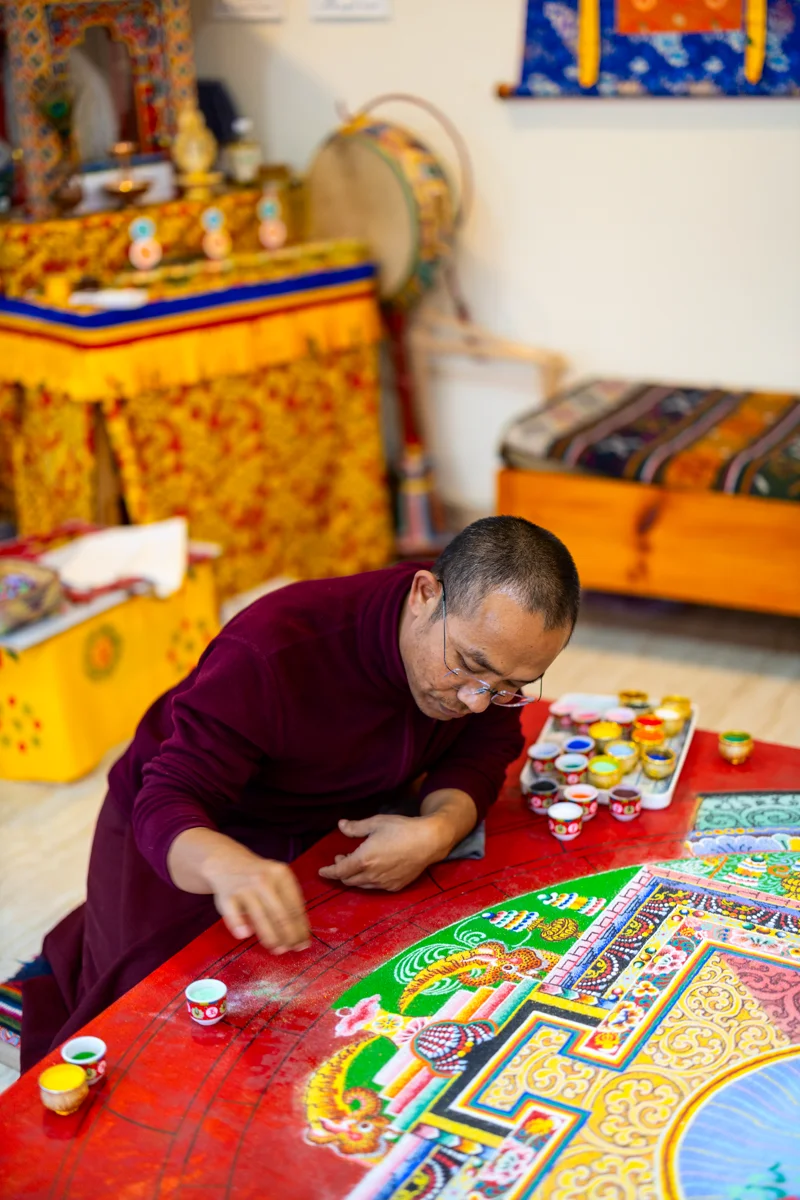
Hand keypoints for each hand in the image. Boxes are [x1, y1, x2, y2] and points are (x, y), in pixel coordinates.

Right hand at [204, 842, 310, 953]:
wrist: (228, 861)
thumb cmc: (260, 877)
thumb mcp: (278, 880)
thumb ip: (289, 902)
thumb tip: (301, 934)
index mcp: (281, 874)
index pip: (295, 907)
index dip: (301, 928)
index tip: (304, 943)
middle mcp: (263, 879)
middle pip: (280, 915)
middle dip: (289, 937)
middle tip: (293, 949)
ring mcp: (244, 887)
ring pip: (260, 918)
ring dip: (271, 938)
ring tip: (278, 950)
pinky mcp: (225, 896)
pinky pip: (233, 916)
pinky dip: (239, 926)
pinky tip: (245, 935)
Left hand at [318, 813, 451, 891]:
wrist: (428, 841)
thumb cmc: (401, 829)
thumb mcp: (376, 823)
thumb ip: (355, 827)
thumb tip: (340, 825)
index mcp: (363, 859)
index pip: (339, 871)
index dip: (328, 872)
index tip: (321, 871)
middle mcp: (372, 875)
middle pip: (349, 880)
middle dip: (341, 872)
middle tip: (341, 859)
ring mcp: (384, 883)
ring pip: (362, 885)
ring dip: (354, 876)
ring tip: (356, 863)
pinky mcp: (395, 886)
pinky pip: (376, 886)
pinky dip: (368, 880)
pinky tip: (373, 869)